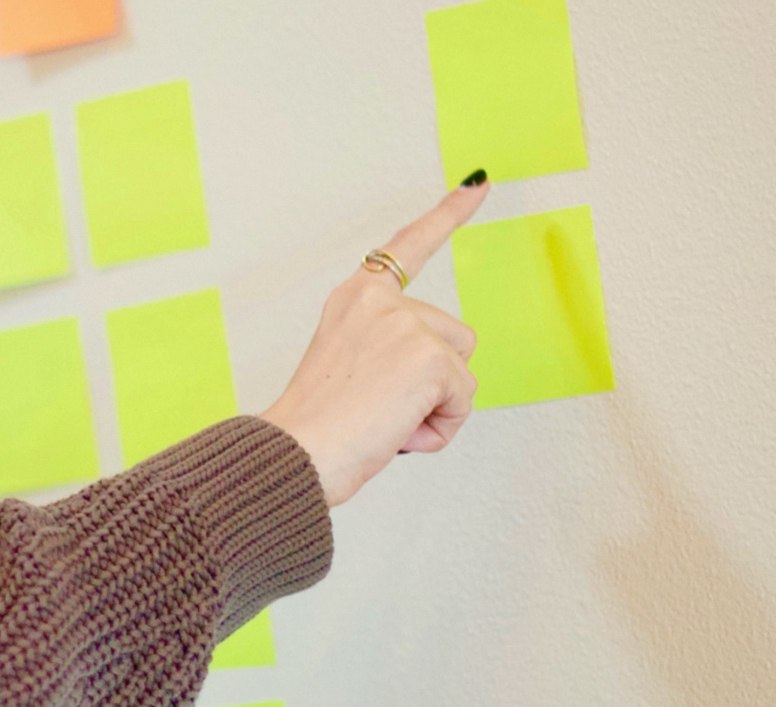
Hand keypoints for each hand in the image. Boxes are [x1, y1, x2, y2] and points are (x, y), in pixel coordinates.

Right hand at [259, 181, 489, 506]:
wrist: (298, 454)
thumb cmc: (316, 428)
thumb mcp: (349, 369)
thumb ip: (389, 352)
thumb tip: (438, 380)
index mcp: (354, 299)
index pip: (407, 246)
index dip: (447, 214)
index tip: (477, 183)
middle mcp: (379, 302)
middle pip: (453, 336)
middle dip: (432, 380)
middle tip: (378, 408)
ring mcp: (406, 325)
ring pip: (462, 370)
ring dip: (437, 405)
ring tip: (387, 421)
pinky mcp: (430, 357)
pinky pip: (463, 401)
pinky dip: (439, 428)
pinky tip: (398, 432)